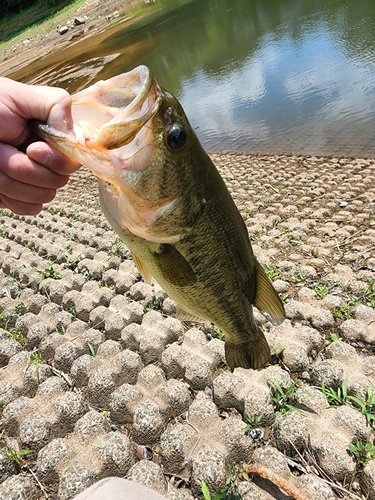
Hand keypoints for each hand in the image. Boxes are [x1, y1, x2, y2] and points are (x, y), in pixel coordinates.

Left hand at [0, 77, 79, 214]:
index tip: (31, 148)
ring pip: (42, 196)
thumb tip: (76, 136)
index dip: (54, 160)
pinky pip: (28, 208)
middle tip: (3, 149)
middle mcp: (48, 160)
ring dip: (12, 180)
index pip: (73, 161)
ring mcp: (34, 181)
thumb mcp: (19, 96)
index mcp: (53, 138)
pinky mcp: (19, 197)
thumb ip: (56, 106)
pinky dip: (10, 196)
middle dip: (26, 168)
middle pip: (58, 181)